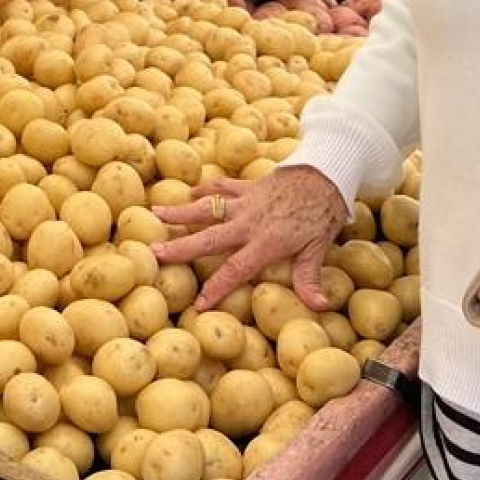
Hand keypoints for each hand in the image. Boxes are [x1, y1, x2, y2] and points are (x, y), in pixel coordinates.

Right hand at [151, 166, 349, 310]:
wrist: (325, 172)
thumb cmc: (322, 213)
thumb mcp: (319, 248)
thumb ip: (310, 278)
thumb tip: (320, 307)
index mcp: (266, 242)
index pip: (235, 270)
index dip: (216, 288)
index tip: (198, 304)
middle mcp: (249, 223)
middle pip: (209, 238)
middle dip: (180, 247)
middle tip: (154, 252)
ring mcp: (245, 202)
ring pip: (207, 208)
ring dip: (181, 212)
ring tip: (155, 214)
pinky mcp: (247, 187)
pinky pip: (221, 187)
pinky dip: (204, 189)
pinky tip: (190, 193)